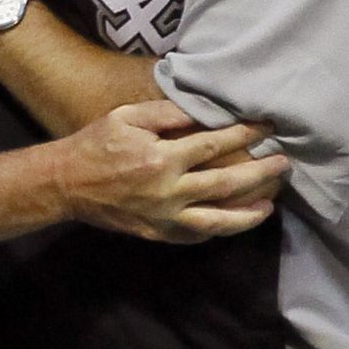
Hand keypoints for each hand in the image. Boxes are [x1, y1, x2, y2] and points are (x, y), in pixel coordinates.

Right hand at [54, 101, 288, 242]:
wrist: (66, 183)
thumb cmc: (96, 143)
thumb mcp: (126, 117)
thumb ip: (166, 114)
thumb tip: (203, 112)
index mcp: (163, 158)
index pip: (215, 145)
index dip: (244, 134)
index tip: (265, 126)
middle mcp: (169, 192)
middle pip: (226, 185)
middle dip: (260, 174)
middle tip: (283, 164)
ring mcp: (164, 218)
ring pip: (217, 222)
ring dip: (248, 214)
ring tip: (270, 206)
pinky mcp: (157, 234)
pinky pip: (195, 236)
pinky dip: (218, 231)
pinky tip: (233, 223)